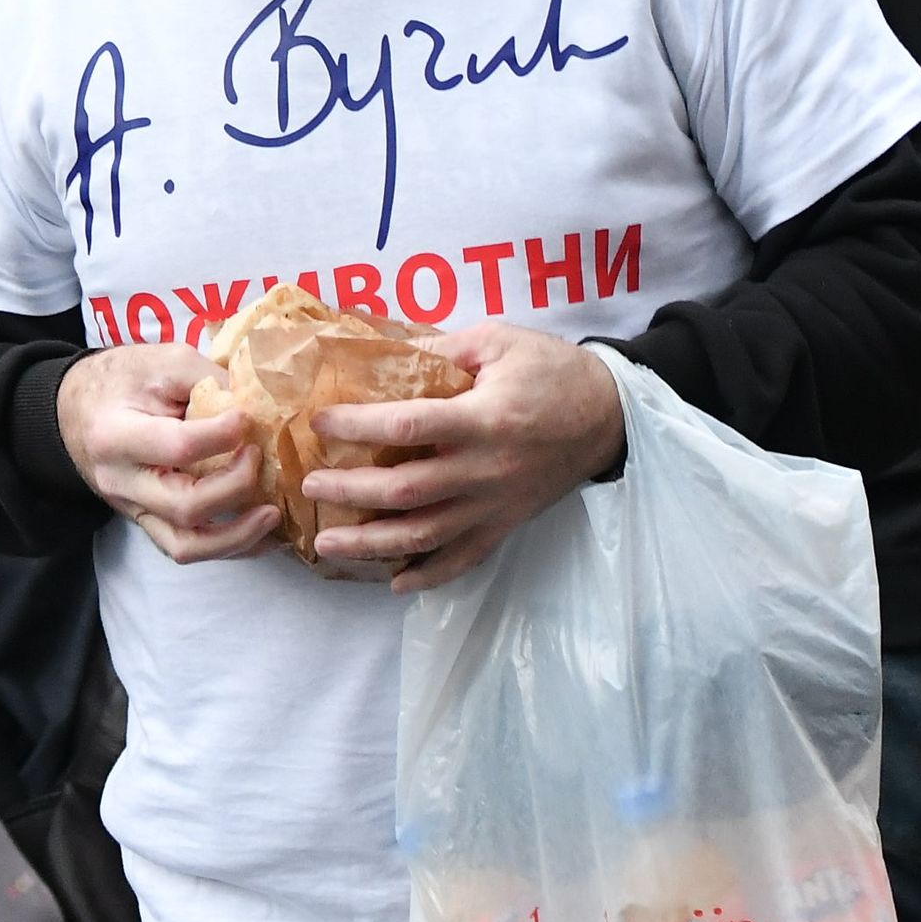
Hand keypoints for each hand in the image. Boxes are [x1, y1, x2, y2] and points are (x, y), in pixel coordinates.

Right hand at [55, 346, 276, 563]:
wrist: (76, 409)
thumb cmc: (121, 380)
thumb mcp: (162, 361)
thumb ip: (209, 378)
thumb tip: (260, 406)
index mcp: (117, 436)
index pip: (177, 447)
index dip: (222, 435)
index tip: (246, 416)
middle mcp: (123, 483)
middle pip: (184, 506)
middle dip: (235, 487)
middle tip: (259, 456)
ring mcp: (135, 509)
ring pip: (185, 545)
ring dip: (237, 536)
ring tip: (273, 514)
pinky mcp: (149, 522)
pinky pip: (187, 548)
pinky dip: (230, 547)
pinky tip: (263, 533)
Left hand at [297, 326, 626, 593]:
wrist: (609, 416)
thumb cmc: (552, 372)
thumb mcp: (498, 341)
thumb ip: (441, 348)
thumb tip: (380, 353)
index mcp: (482, 418)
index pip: (408, 426)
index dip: (358, 425)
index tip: (320, 422)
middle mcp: (485, 469)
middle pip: (406, 490)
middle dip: (351, 491)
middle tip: (311, 486)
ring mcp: (495, 505)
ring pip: (425, 535)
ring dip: (372, 544)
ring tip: (328, 542)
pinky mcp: (506, 524)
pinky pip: (463, 559)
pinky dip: (428, 576)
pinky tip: (395, 581)